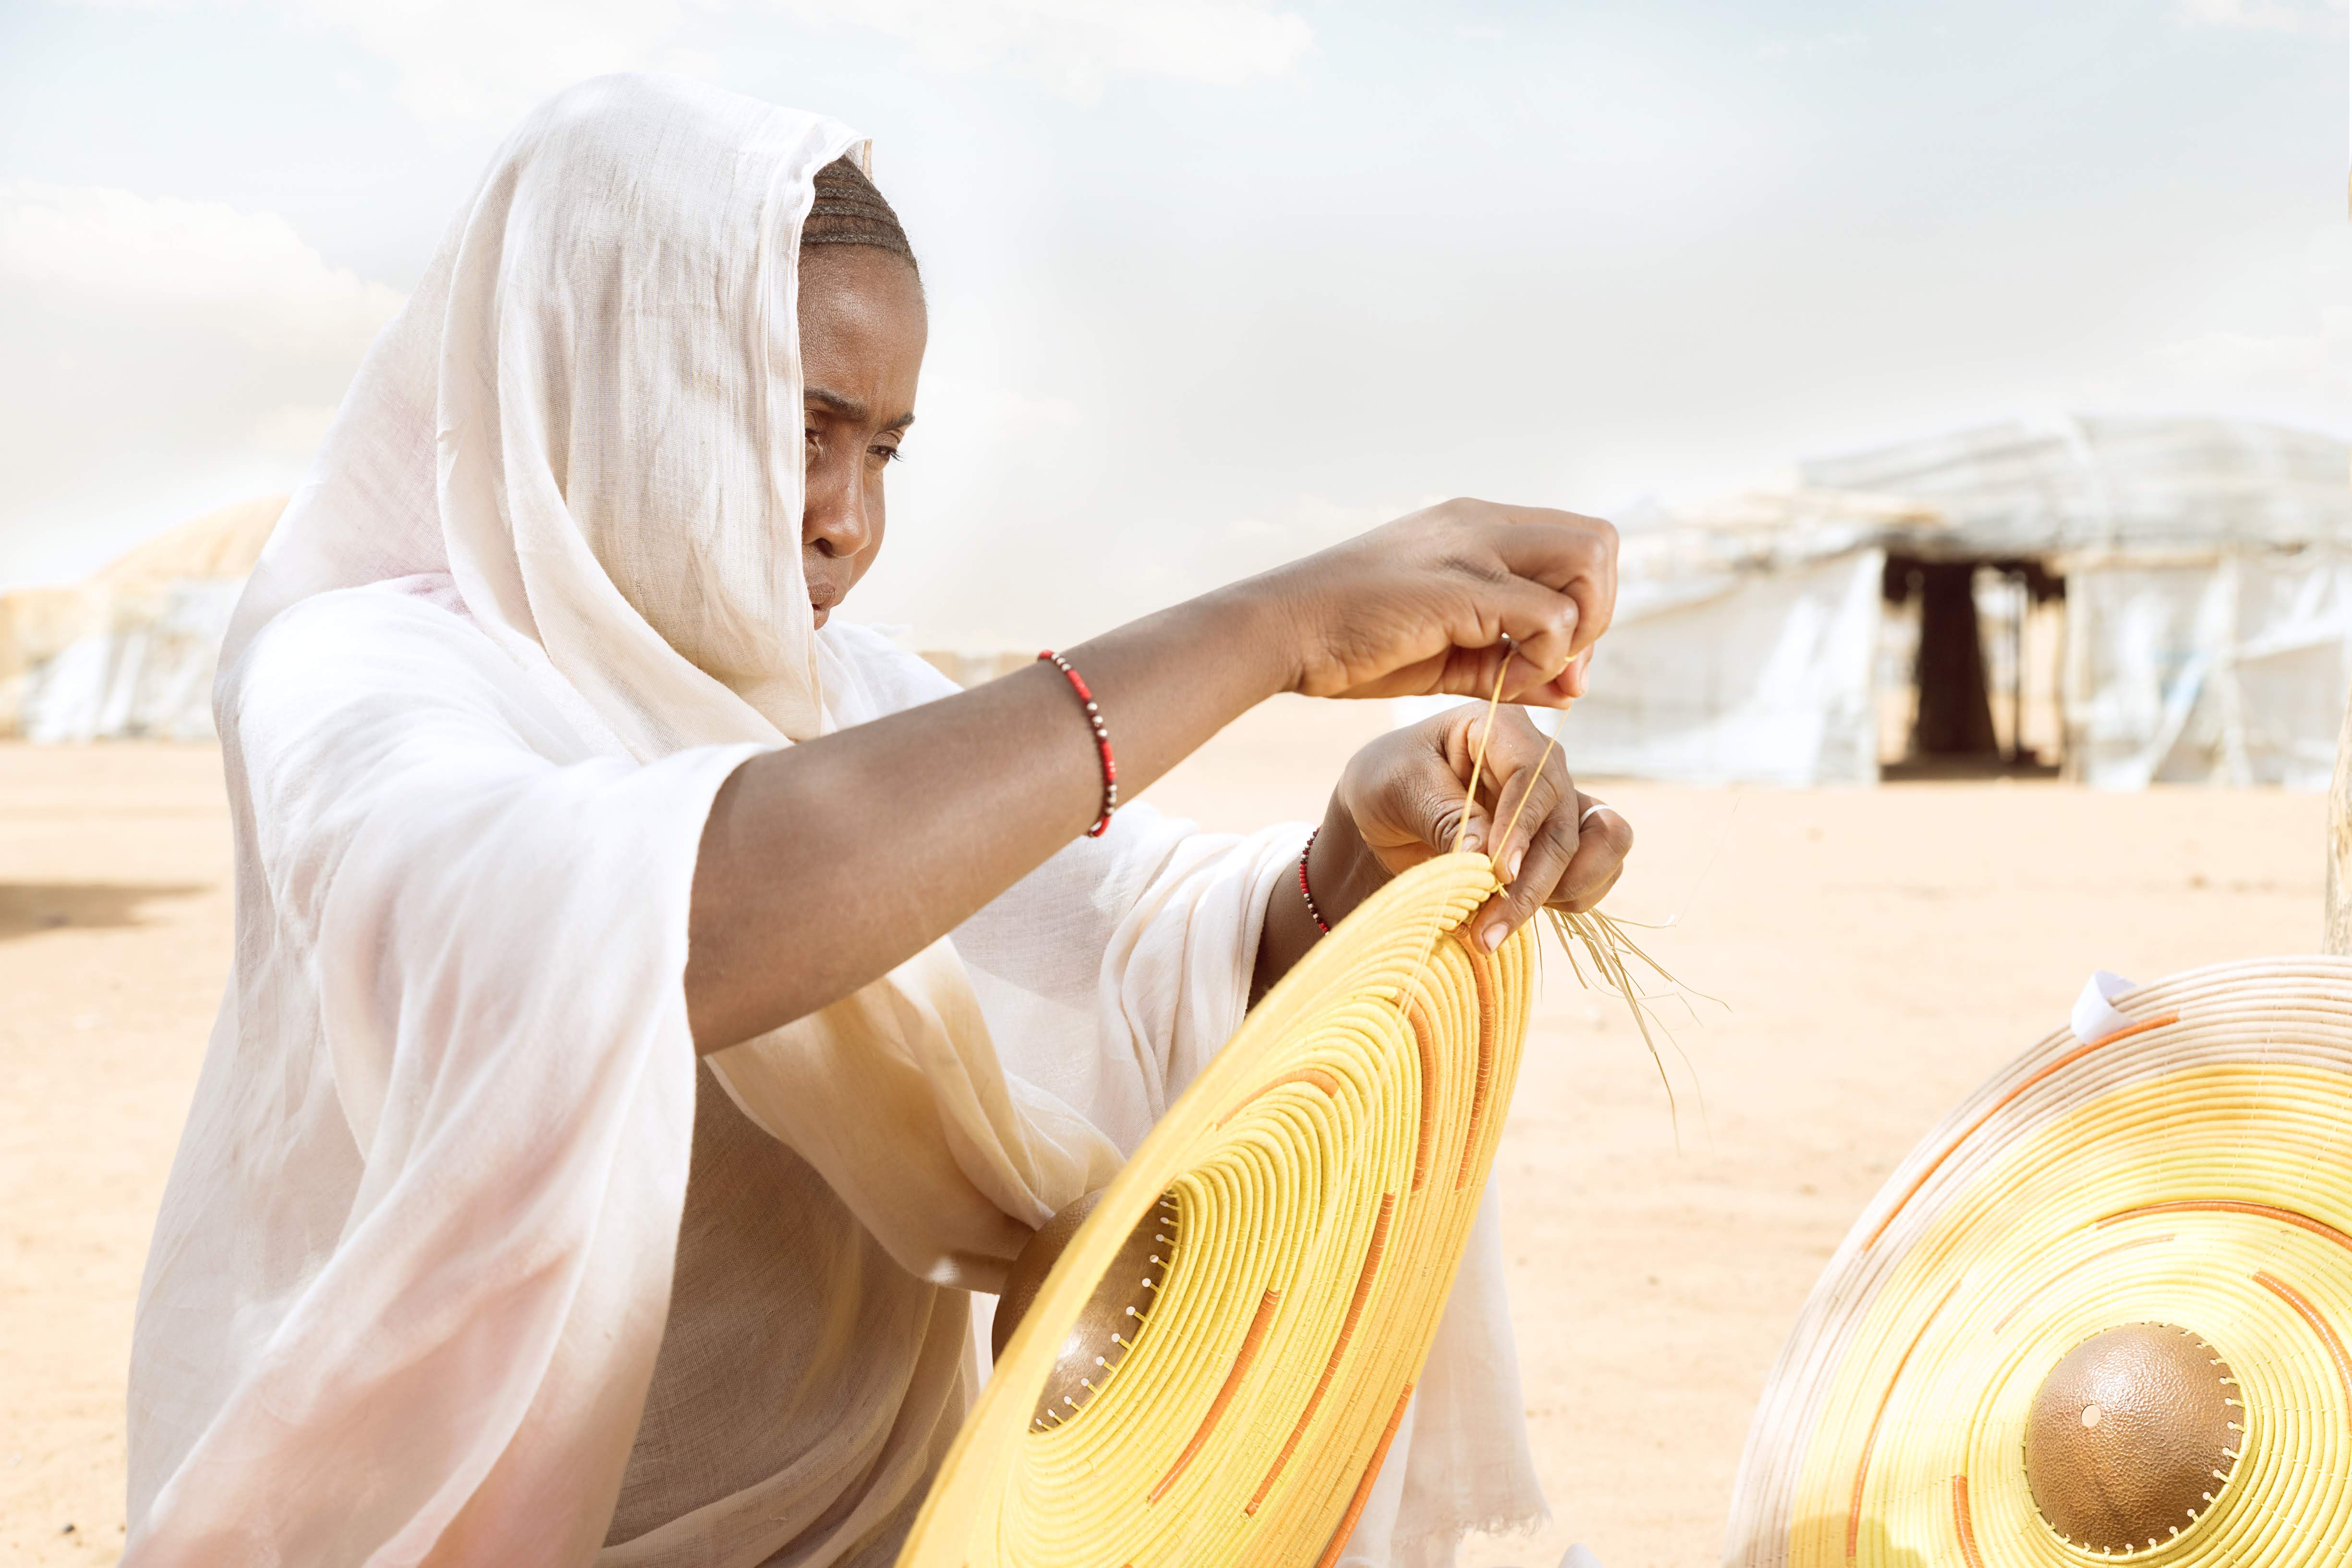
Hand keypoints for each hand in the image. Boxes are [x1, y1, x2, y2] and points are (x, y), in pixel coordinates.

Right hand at [1258, 498, 1616, 706]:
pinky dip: (1545, 655)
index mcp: (1477, 527)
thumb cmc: (1352, 646)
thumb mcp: (1449, 655)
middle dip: (1598, 611)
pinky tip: (1503, 679)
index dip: (1587, 604)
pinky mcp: (1460, 586)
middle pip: (1600, 542)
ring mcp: (1472, 547)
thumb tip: (1575, 687)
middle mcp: (1481, 523)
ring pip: (1589, 561)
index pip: (1577, 544)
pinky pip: (1548, 613)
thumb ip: (1512, 665)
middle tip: (1554, 662)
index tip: (1553, 659)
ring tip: (1530, 667)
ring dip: (1580, 626)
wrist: (1280, 634)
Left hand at [1320, 704, 1632, 950]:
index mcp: (1502, 728)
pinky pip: (1598, 872)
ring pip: (1604, 844)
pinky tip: (1514, 913)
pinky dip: (1568, 900)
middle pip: (1566, 823)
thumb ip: (1445, 817)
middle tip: (1487, 932)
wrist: (1383, 811)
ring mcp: (1560, 801)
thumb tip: (1489, 860)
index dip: (1522, 827)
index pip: (1534, 775)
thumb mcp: (1399, 788)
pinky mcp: (1563, 840)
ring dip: (1561, 893)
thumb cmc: (1387, 782)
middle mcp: (1543, 761)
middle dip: (1532, 883)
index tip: (1499, 873)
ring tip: (1498, 926)